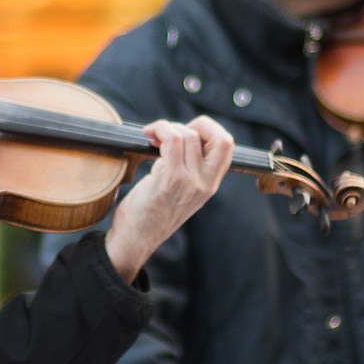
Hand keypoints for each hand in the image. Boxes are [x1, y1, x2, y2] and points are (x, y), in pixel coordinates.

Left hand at [104, 116, 234, 280]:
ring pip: (189, 135)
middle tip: (172, 131)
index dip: (209, 130)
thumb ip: (189, 168)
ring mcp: (190, 182)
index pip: (227, 146)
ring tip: (152, 136)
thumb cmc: (151, 213)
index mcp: (211, 184)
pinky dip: (160, 129)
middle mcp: (206, 183)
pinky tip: (147, 135)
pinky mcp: (171, 180)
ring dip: (167, 127)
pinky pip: (172, 140)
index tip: (186, 132)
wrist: (136, 240)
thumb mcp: (180, 191)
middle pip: (220, 137)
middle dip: (197, 123)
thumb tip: (181, 135)